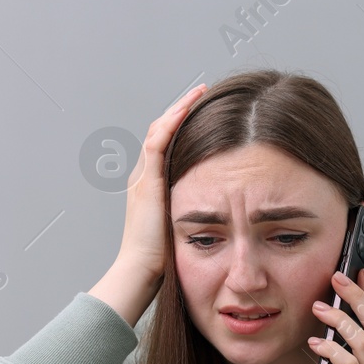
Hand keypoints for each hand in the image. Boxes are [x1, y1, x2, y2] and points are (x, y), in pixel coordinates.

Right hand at [118, 83, 208, 282]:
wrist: (142, 271)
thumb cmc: (163, 258)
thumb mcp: (182, 225)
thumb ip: (195, 210)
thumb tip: (221, 206)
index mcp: (151, 185)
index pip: (165, 143)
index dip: (182, 123)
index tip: (203, 110)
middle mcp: (144, 175)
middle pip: (161, 130)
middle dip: (181, 109)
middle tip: (202, 92)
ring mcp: (143, 176)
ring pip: (159, 130)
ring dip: (179, 109)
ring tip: (199, 92)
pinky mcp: (147, 181)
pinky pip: (158, 142)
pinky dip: (172, 123)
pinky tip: (188, 109)